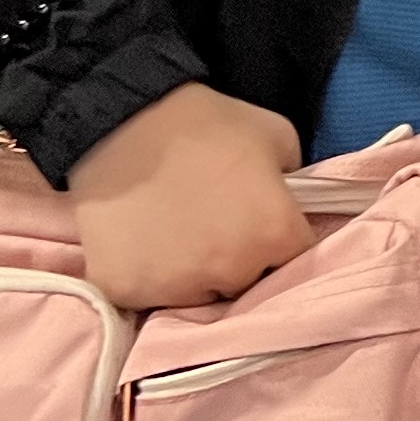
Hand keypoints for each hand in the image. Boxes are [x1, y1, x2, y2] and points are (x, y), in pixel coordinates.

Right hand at [68, 81, 312, 309]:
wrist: (121, 122)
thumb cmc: (205, 124)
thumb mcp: (276, 134)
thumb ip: (296, 176)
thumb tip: (293, 200)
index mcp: (274, 235)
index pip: (297, 259)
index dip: (282, 242)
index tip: (263, 226)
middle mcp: (231, 272)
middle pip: (247, 284)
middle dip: (241, 261)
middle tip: (216, 225)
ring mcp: (176, 289)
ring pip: (198, 295)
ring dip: (195, 274)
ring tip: (177, 233)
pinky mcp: (127, 293)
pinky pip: (149, 298)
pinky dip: (148, 278)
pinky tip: (144, 244)